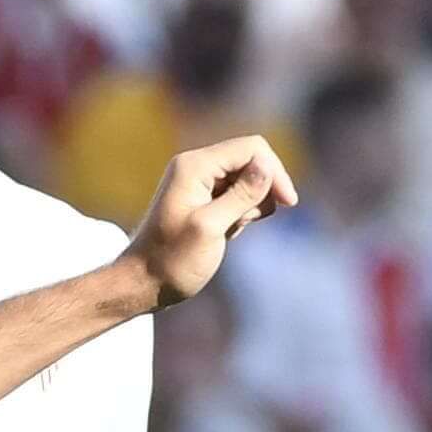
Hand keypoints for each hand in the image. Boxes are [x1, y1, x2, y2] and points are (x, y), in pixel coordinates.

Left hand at [125, 137, 296, 307]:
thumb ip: (240, 195)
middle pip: (251, 160)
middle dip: (264, 188)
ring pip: (247, 179)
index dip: (274, 171)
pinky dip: (242, 212)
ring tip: (232, 230)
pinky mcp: (204, 199)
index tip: (288, 202)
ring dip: (252, 204)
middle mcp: (196, 166)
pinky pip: (237, 195)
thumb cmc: (171, 261)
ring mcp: (200, 182)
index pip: (251, 148)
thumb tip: (267, 166)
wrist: (143, 283)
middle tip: (251, 222)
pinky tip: (228, 232)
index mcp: (195, 166)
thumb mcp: (210, 228)